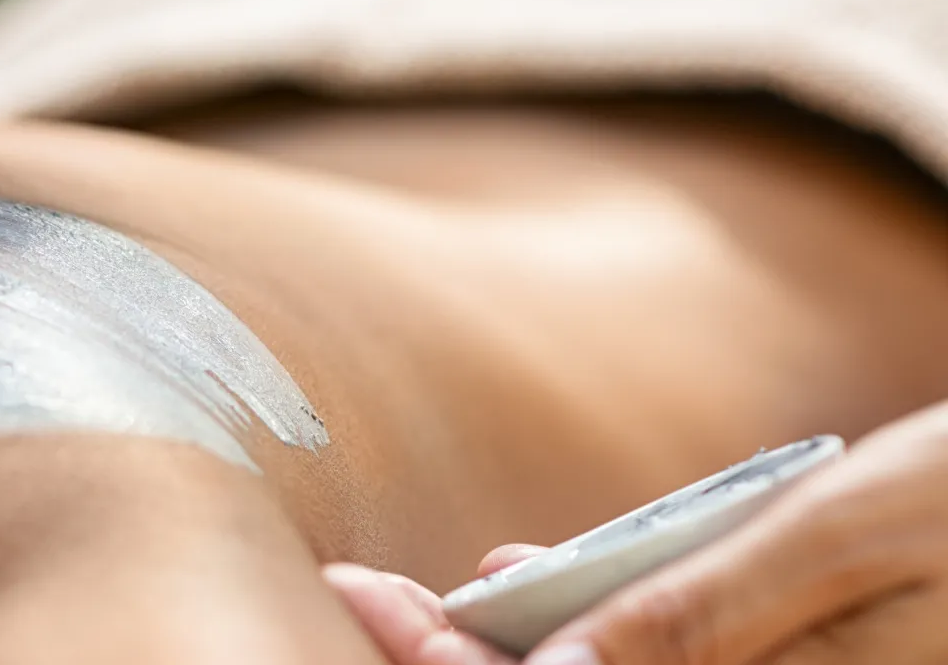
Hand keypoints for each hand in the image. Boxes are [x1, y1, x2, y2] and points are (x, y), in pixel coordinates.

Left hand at [329, 401, 947, 664]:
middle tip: (356, 591)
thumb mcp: (835, 539)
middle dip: (458, 661)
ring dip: (512, 653)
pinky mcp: (779, 662)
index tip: (362, 596)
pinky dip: (589, 633)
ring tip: (422, 598)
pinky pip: (667, 663)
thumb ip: (701, 618)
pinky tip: (524, 589)